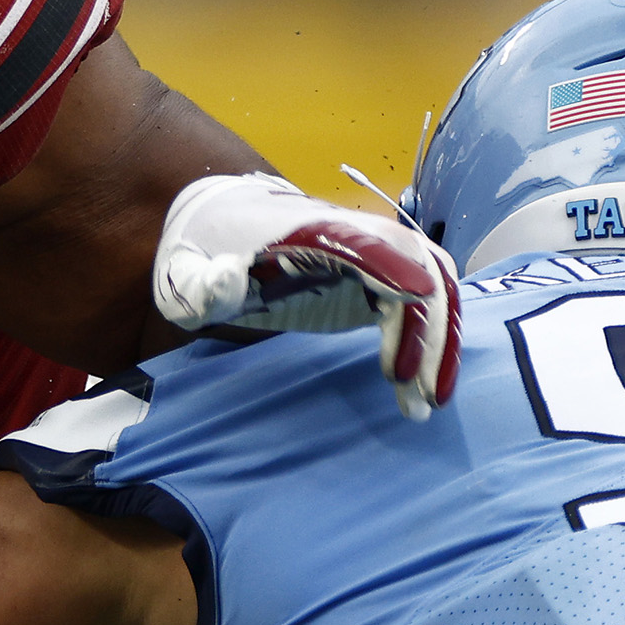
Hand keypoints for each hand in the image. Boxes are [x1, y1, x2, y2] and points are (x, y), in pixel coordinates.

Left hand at [151, 173, 460, 417]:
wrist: (224, 219)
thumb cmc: (204, 250)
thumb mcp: (184, 271)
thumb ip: (201, 282)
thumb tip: (228, 277)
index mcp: (303, 227)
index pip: (356, 239)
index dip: (390, 261)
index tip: (420, 294)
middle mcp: (350, 233)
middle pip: (414, 263)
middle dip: (427, 321)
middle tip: (411, 387)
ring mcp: (371, 254)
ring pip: (432, 285)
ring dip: (439, 341)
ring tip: (424, 405)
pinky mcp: (378, 279)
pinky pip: (425, 305)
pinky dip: (432, 344)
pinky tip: (419, 392)